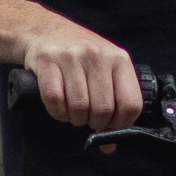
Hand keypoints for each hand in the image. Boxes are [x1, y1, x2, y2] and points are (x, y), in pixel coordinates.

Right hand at [23, 18, 143, 131]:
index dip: (120, 124)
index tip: (109, 125)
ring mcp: (72, 56)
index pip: (131, 104)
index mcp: (119, 59)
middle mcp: (97, 56)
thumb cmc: (79, 56)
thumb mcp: (104, 71)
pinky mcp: (47, 60)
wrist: (44, 30)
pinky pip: (55, 100)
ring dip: (73, 118)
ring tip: (72, 111)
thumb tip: (109, 145)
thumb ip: (113, 103)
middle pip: (103, 110)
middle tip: (87, 117)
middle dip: (93, 123)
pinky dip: (56, 112)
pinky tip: (58, 106)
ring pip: (78, 107)